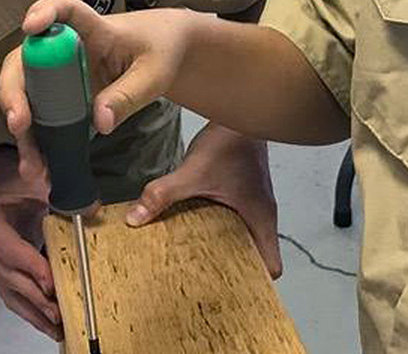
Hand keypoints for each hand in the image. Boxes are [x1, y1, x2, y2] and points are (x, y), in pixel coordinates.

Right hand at [0, 178, 61, 339]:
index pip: (9, 249)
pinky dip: (29, 310)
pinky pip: (10, 294)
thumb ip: (40, 171)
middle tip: (58, 312)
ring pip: (9, 291)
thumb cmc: (16, 179)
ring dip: (34, 312)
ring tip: (57, 328)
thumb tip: (51, 179)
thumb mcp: (32, 172)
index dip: (31, 266)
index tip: (51, 282)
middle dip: (35, 297)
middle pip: (9, 276)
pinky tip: (47, 323)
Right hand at [1, 0, 200, 178]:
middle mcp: (65, 47)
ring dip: (25, 131)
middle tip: (19, 124)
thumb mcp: (154, 74)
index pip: (64, 9)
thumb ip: (128, 95)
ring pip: (27, 96)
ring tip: (33, 166)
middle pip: (25, 60)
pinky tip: (42, 170)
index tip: (30, 25)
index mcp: (92, 28)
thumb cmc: (160, 51)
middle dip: (14, 92)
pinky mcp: (62, 98)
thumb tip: (100, 124)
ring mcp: (59, 74)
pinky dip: (40, 145)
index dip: (44, 12)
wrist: (165, 54)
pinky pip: (43, 119)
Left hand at [128, 125, 282, 277]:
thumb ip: (164, 194)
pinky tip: (191, 229)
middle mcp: (260, 216)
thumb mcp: (194, 171)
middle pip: (254, 257)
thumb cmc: (231, 142)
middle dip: (232, 272)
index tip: (232, 294)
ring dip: (222, 249)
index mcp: (260, 219)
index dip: (256, 284)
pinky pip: (230, 221)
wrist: (239, 113)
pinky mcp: (240, 195)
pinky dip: (214, 228)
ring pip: (241, 239)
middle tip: (204, 283)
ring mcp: (251, 206)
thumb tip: (136, 217)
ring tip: (193, 261)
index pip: (271, 266)